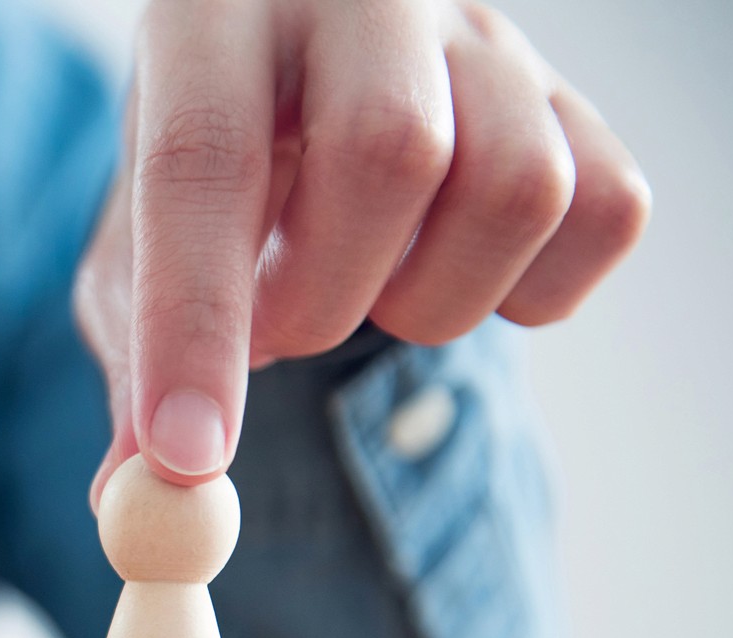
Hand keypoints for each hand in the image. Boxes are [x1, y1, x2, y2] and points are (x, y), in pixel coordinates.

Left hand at [76, 0, 651, 492]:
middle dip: (324, 301)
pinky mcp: (574, 99)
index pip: (205, 161)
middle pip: (389, 153)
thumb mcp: (135, 256)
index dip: (194, 321)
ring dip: (430, 301)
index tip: (188, 455)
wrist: (304, 96)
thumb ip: (133, 364)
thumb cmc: (208, 184)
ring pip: (516, 189)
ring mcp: (488, 33)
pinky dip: (527, 294)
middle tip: (280, 330)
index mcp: (216, 14)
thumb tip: (129, 494)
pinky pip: (602, 217)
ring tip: (364, 287)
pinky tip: (444, 272)